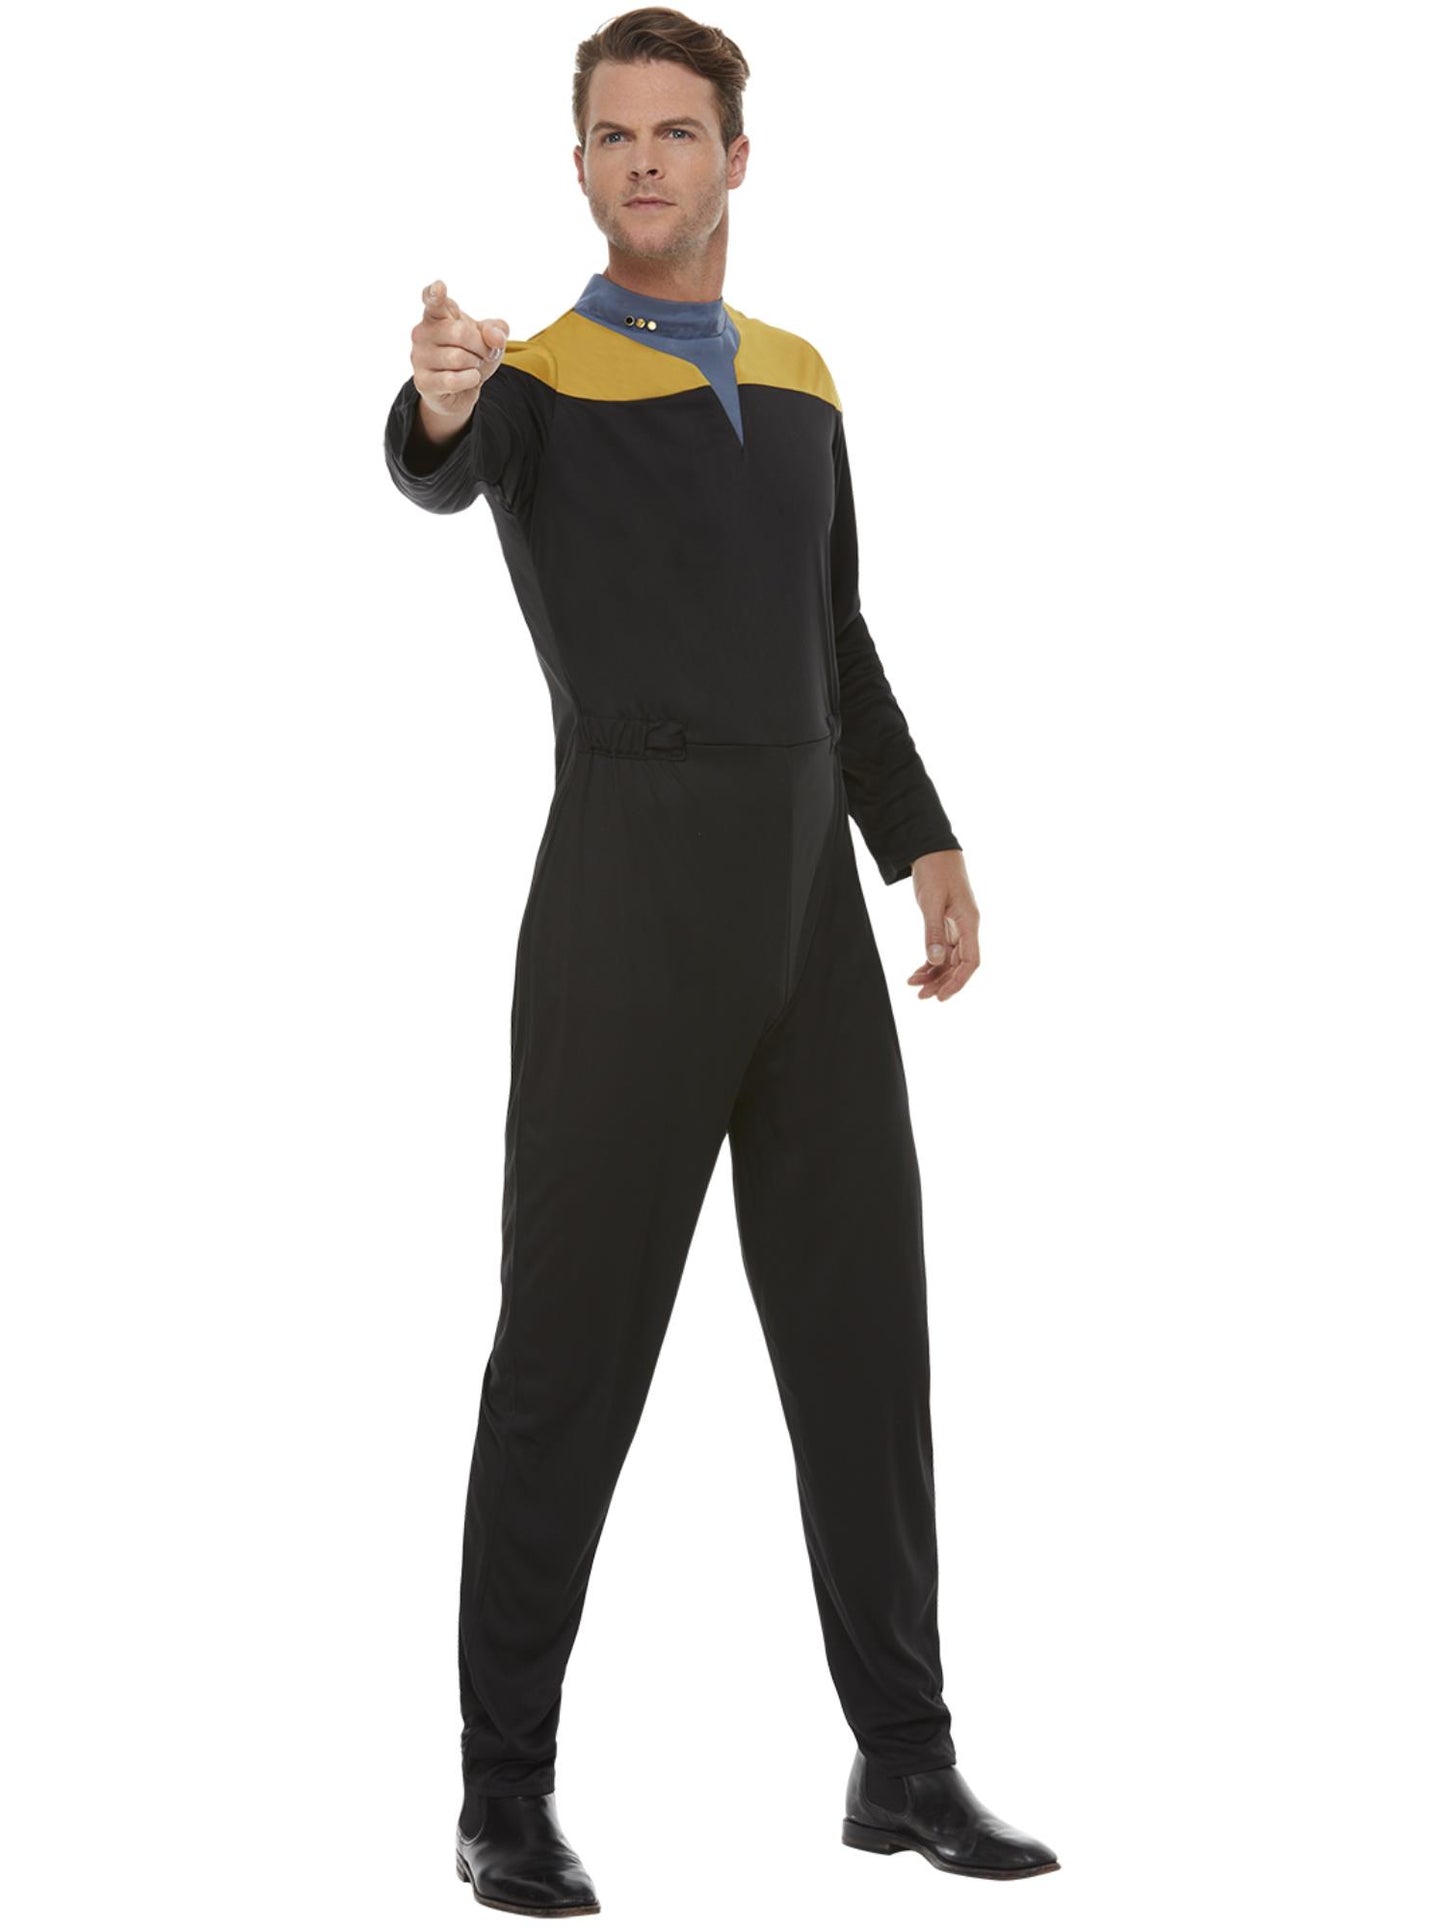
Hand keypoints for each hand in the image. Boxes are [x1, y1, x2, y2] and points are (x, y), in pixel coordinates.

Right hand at [410, 279, 509, 425]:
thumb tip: (495, 338)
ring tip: (471, 366)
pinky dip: (470, 380)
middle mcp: (422, 332)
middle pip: (460, 333)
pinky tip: (468, 379)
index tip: (440, 288)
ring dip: (475, 365)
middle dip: (482, 346)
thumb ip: (497, 330)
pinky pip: (453, 380)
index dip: (434, 293)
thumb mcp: (490, 338)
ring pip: (458, 358)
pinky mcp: (422, 381)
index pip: (432, 300)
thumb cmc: (472, 354)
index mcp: (437, 315)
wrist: (462, 389)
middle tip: (483, 353)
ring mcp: (419, 356)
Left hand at [905, 849, 978, 1003]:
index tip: (941, 996)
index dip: (958, 981)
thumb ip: (933, 932)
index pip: (971, 961)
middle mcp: (967, 927)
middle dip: (942, 982)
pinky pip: (941, 949)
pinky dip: (930, 962)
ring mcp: (957, 926)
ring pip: (949, 959)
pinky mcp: (946, 923)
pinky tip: (916, 972)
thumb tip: (935, 961)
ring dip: (934, 974)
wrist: (933, 849)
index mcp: (970, 922)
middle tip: (922, 996)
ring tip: (914, 986)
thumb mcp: (932, 901)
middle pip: (959, 964)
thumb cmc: (936, 870)